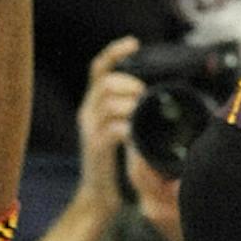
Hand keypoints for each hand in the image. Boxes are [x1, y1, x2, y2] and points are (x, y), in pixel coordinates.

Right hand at [72, 39, 148, 222]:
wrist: (98, 197)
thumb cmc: (115, 162)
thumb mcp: (119, 129)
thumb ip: (130, 110)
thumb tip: (153, 95)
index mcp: (92, 104)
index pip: (98, 68)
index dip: (114, 52)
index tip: (134, 43)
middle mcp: (87, 113)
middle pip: (105, 82)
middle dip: (129, 83)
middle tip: (144, 95)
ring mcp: (90, 130)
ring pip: (109, 102)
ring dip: (131, 104)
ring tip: (142, 113)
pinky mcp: (96, 148)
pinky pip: (112, 129)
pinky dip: (128, 127)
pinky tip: (136, 133)